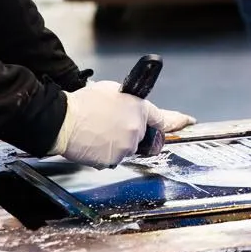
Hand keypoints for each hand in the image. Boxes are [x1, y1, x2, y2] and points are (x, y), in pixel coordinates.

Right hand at [50, 81, 194, 168]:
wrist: (62, 120)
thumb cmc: (84, 103)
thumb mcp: (111, 90)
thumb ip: (129, 101)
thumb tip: (131, 108)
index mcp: (139, 109)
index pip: (162, 117)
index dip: (176, 120)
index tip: (188, 122)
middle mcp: (137, 129)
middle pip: (142, 135)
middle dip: (132, 132)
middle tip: (111, 126)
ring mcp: (126, 147)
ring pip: (127, 148)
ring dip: (116, 142)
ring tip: (97, 131)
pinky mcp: (113, 160)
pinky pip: (113, 158)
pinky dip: (105, 152)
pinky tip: (93, 141)